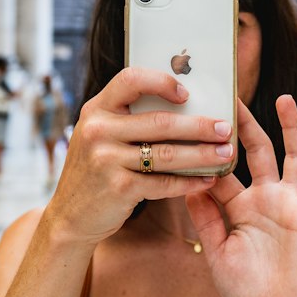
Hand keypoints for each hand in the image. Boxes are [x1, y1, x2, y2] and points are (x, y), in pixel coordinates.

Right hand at [43, 67, 232, 246]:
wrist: (70, 216)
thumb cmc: (96, 170)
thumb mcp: (100, 135)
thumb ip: (127, 119)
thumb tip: (184, 103)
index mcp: (96, 109)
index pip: (131, 80)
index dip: (162, 82)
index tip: (187, 94)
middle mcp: (98, 130)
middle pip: (160, 121)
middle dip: (200, 125)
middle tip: (225, 128)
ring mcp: (106, 159)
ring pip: (167, 153)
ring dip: (202, 154)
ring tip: (226, 154)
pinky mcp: (118, 188)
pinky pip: (164, 182)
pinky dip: (189, 182)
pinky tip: (208, 180)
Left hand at [185, 95, 296, 296]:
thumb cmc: (250, 291)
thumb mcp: (218, 256)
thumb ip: (207, 222)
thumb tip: (187, 187)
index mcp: (238, 208)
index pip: (221, 171)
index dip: (208, 150)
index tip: (194, 122)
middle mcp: (265, 198)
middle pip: (255, 151)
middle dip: (244, 123)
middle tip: (232, 93)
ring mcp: (290, 203)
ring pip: (291, 155)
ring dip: (289, 127)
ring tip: (283, 98)